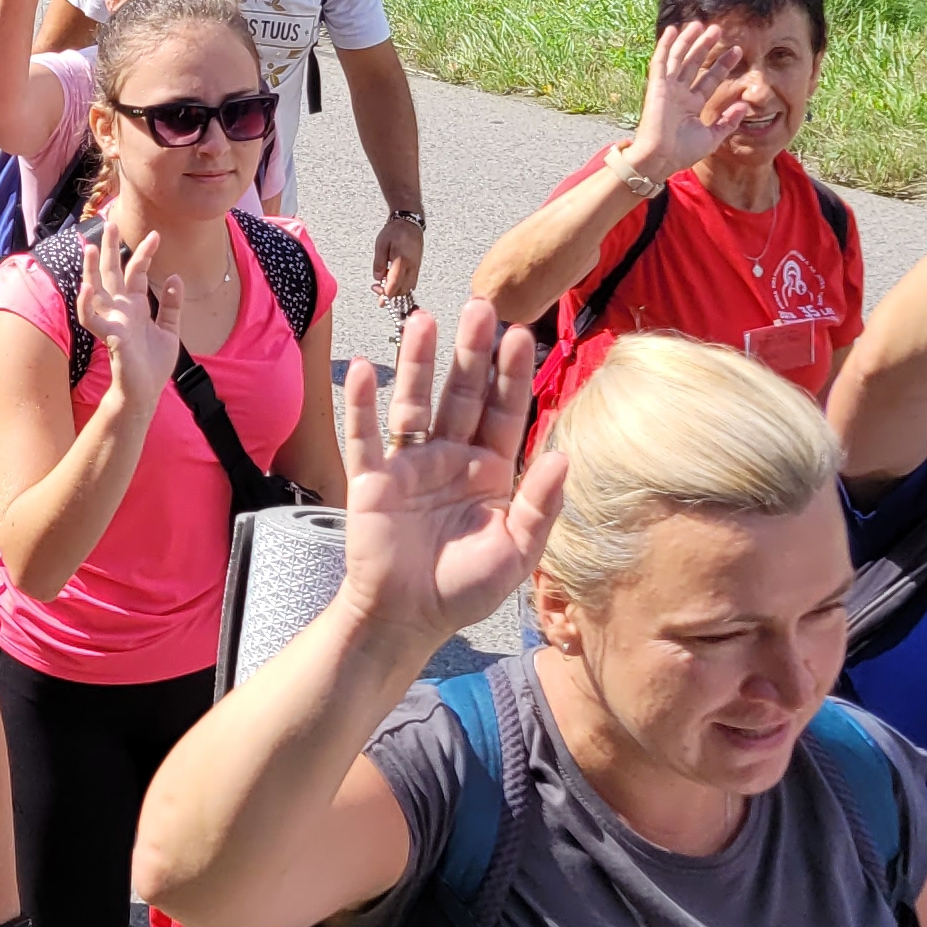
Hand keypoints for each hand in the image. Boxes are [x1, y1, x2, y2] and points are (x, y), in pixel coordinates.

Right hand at [85, 220, 183, 404]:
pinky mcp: (110, 337)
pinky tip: (86, 288)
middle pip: (111, 273)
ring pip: (96, 290)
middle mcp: (120, 310)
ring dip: (90, 269)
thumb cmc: (153, 365)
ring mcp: (113, 321)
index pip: (136, 272)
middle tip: (108, 221)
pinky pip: (92, 319)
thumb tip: (174, 277)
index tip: (156, 234)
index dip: (144, 253)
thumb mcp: (169, 330)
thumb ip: (171, 304)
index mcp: (135, 306)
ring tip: (88, 247)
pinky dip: (87, 304)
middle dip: (109, 248)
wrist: (145, 393)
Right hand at [336, 301, 556, 642]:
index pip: (505, 411)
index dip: (513, 375)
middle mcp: (450, 457)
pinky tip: (363, 367)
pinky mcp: (371, 479)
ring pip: (414, 403)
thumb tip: (564, 457)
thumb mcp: (517, 552)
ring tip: (424, 320)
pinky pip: (364, 435)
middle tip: (480, 306)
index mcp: (491, 471)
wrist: (406, 619)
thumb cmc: (465, 589)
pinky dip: (361, 402)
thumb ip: (540, 505)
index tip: (521, 335)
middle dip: (470, 352)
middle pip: (462, 394)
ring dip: (418, 363)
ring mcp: (408, 465)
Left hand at [370, 211, 420, 305]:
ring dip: (396, 292)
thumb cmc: (395, 231)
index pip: (394, 285)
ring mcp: (416, 267)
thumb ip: (379, 262)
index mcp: (402, 260)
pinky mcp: (417, 267)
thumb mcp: (381, 244)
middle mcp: (412, 266)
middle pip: (402, 290)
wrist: (410, 223)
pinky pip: (411, 283)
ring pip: (408, 288)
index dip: (386, 295)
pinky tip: (393, 283)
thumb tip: (377, 278)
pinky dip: (402, 287)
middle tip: (376, 289)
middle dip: (390, 295)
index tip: (378, 298)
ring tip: (383, 286)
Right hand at [631, 17, 745, 177]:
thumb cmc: (682, 153)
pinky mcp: (657, 86)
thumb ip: (728, 121)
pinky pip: (661, 61)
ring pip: (679, 58)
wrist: (661, 158)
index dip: (722, 64)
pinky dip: (665, 45)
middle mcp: (680, 93)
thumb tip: (744, 105)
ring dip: (689, 41)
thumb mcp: (712, 137)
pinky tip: (672, 30)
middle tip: (719, 30)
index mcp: (692, 104)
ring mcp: (668, 88)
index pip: (710, 79)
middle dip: (706, 46)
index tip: (737, 51)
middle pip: (695, 64)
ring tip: (701, 25)